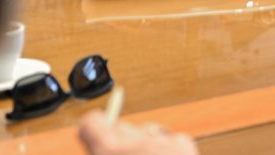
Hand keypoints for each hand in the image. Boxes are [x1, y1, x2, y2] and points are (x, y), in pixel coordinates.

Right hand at [78, 111, 197, 154]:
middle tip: (127, 152)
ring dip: (149, 145)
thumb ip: (104, 149)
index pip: (91, 123)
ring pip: (150, 132)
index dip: (92, 128)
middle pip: (123, 127)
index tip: (95, 129)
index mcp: (108, 152)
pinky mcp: (183, 144)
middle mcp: (134, 144)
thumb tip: (104, 144)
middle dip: (124, 139)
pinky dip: (173, 151)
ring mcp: (160, 143)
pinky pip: (173, 139)